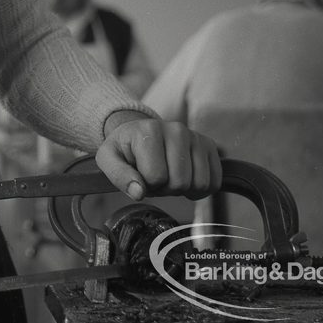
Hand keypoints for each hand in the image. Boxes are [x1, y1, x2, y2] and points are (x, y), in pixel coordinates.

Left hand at [95, 112, 220, 200]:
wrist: (140, 133)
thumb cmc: (125, 149)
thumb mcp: (109, 159)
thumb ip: (119, 176)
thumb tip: (138, 192)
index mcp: (149, 131)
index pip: (155, 177)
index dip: (146, 184)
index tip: (140, 174)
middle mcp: (176, 129)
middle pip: (179, 182)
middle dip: (165, 188)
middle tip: (154, 177)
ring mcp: (195, 136)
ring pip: (199, 183)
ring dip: (182, 189)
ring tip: (168, 175)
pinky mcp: (209, 145)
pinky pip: (214, 181)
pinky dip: (199, 189)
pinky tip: (185, 178)